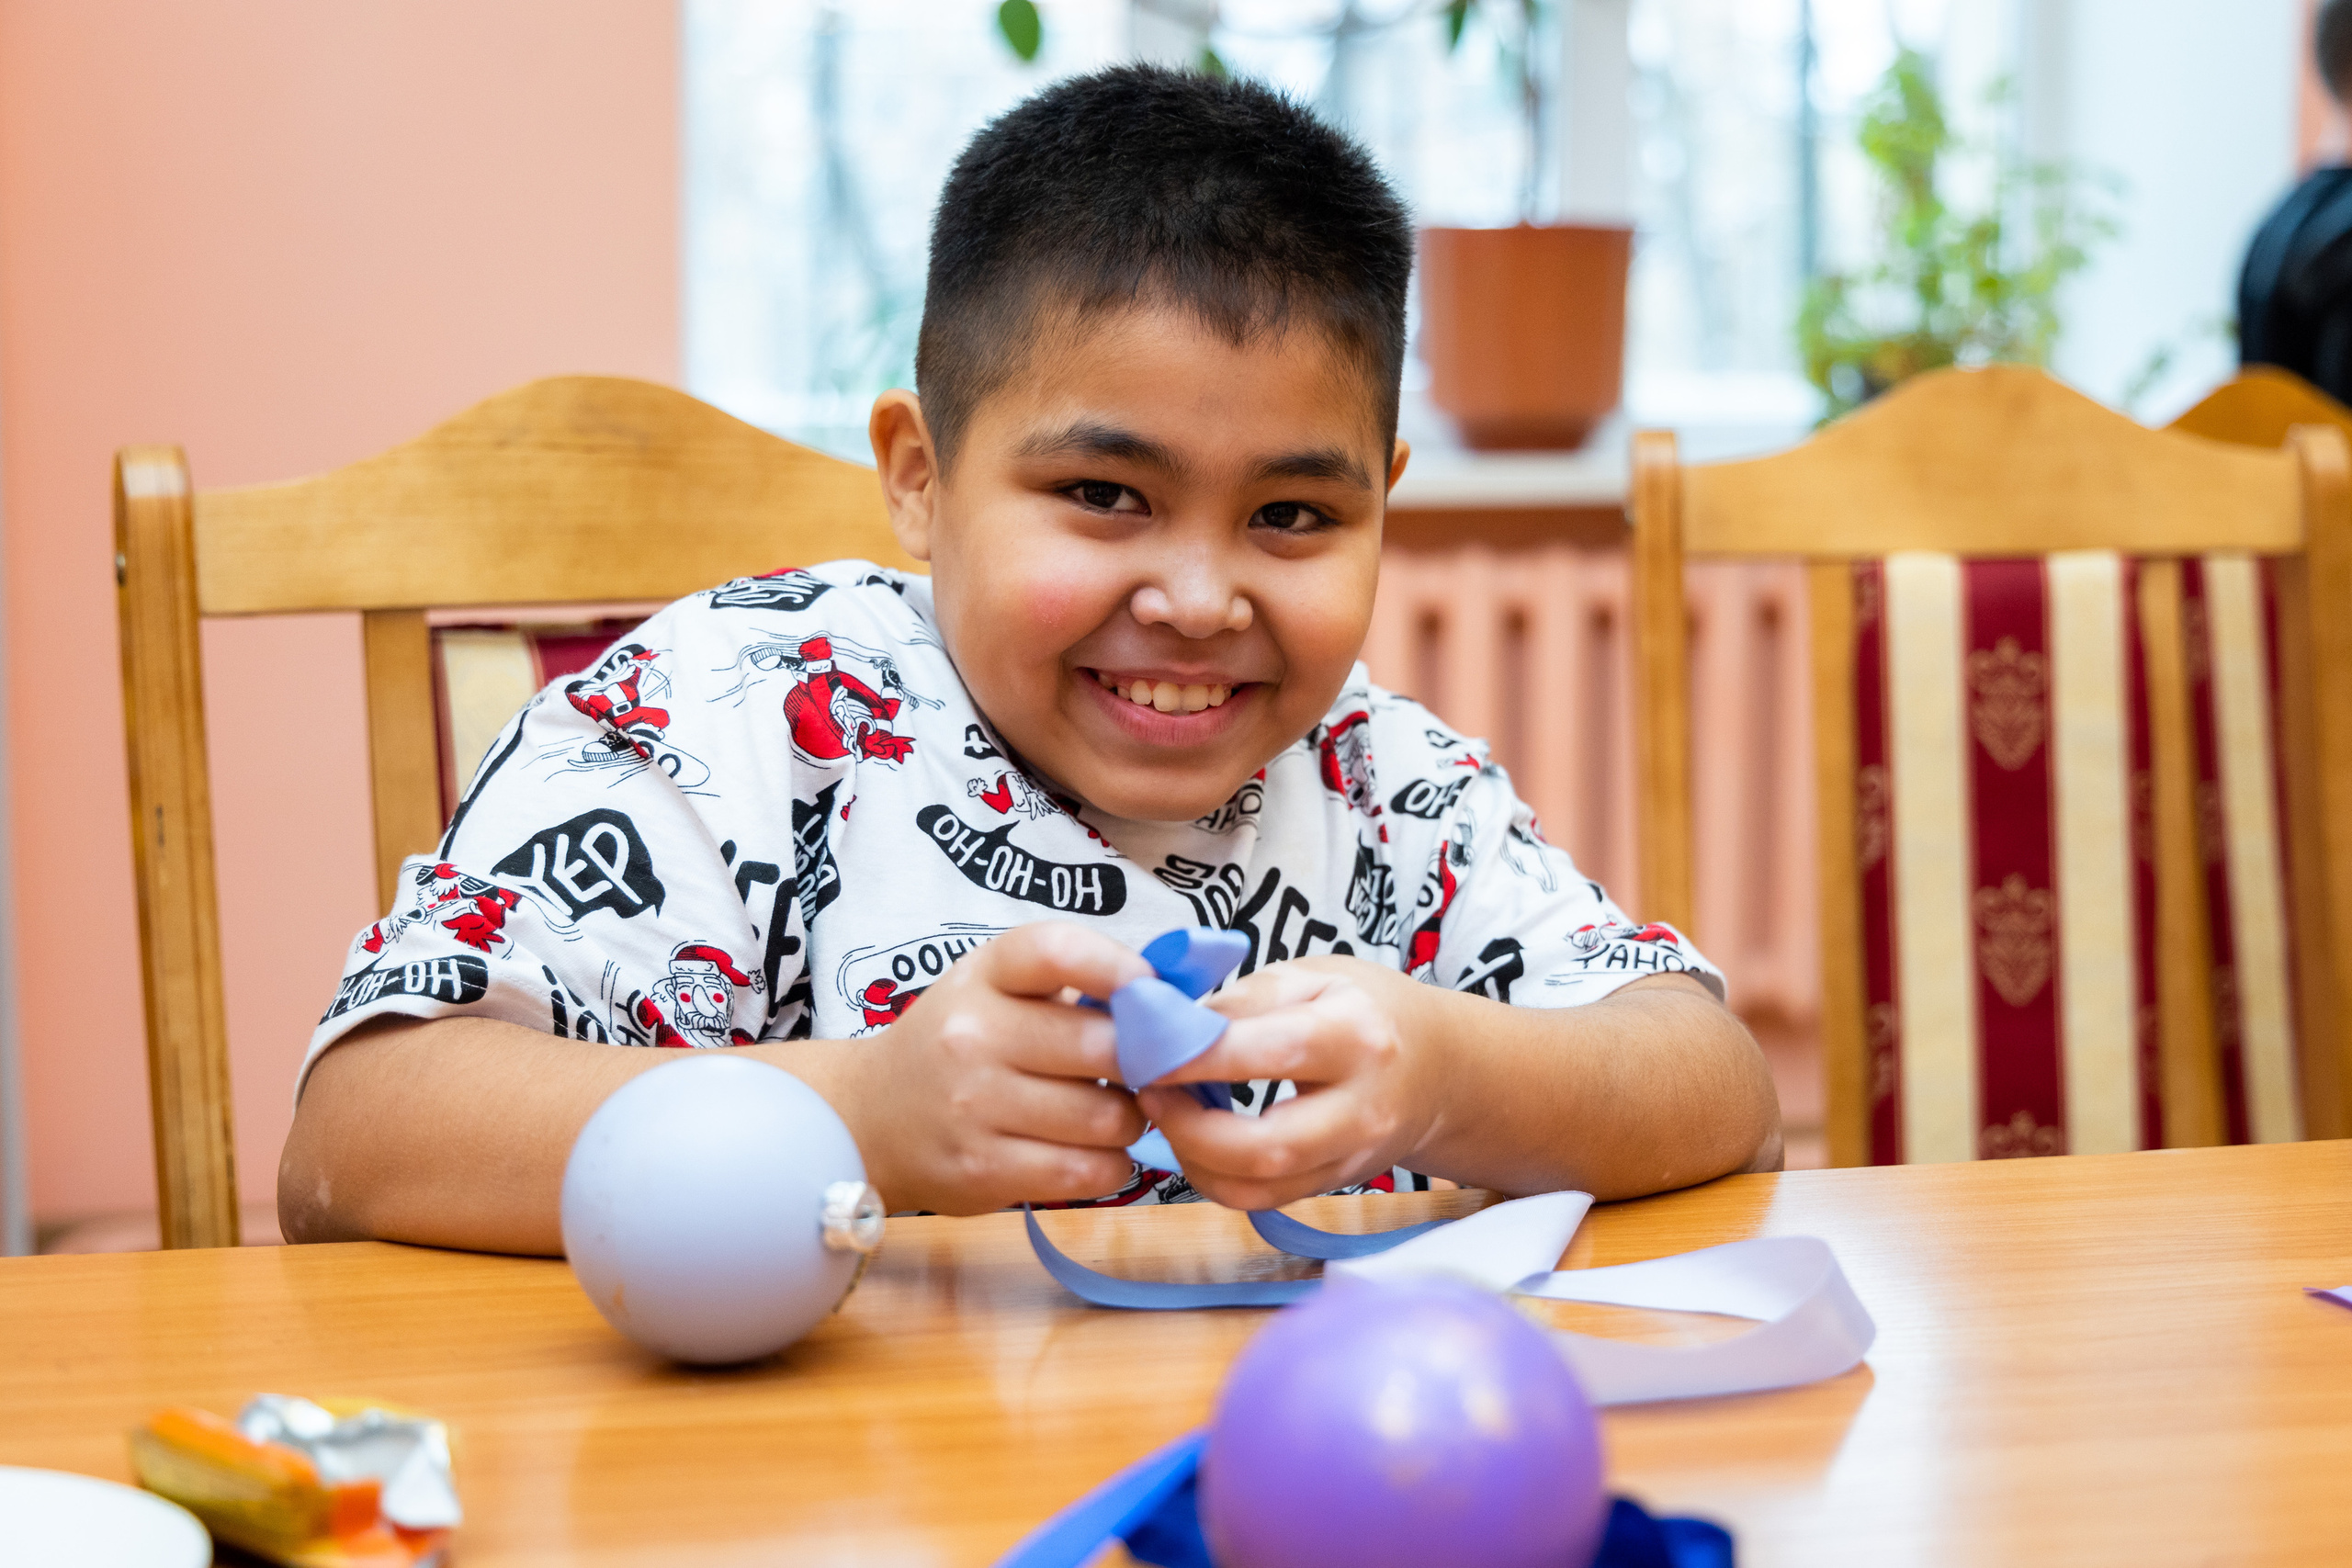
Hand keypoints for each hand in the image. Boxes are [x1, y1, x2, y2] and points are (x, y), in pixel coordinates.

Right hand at [809, 922, 1151, 1214]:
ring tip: (1111, 1112)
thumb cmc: (955, 1045)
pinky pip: (1089, 1170)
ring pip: (1108, 1116)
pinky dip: (1110, 1163)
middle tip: (1145, 1069)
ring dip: (1130, 1119)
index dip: (1119, 967)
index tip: (1151, 988)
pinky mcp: (983, 1171)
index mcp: (984, 975)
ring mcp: (974, 1106)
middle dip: (1145, 1062)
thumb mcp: (994, 991)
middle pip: (1106, 1047)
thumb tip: (1174, 999)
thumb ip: (1071, 986)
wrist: (868, 1118)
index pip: (1058, 951)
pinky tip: (1092, 1151)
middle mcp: (973, 1035)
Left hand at [1135, 956, 1437, 1211]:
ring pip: (1257, 1187)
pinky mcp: (1333, 1184)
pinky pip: (1261, 1197)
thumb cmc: (1370, 1010)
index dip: (1195, 1058)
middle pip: (1265, 1146)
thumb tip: (1172, 1025)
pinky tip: (1194, 1137)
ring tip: (1167, 1113)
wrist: (1441, 1068)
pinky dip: (1213, 1174)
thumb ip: (1246, 999)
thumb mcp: (1315, 976)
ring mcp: (1351, 1157)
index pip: (1267, 1054)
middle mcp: (1361, 1108)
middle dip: (1187, 1128)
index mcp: (1357, 1036)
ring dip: (1192, 1158)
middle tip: (1147, 1090)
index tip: (1142, 1049)